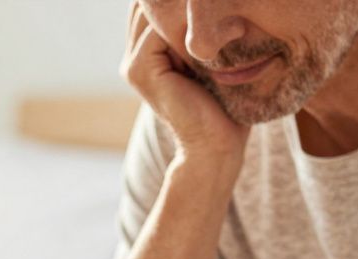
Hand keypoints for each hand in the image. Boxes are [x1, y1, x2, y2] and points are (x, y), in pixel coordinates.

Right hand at [121, 2, 248, 160]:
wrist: (215, 145)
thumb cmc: (224, 106)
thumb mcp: (213, 59)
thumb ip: (203, 33)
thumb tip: (215, 6)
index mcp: (147, 54)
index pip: (155, 7)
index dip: (179, 2)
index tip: (216, 6)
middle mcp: (133, 57)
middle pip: (148, 5)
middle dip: (178, 2)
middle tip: (217, 6)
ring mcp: (133, 64)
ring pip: (152, 12)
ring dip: (185, 10)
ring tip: (221, 16)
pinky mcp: (140, 70)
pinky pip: (158, 29)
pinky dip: (188, 25)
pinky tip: (224, 32)